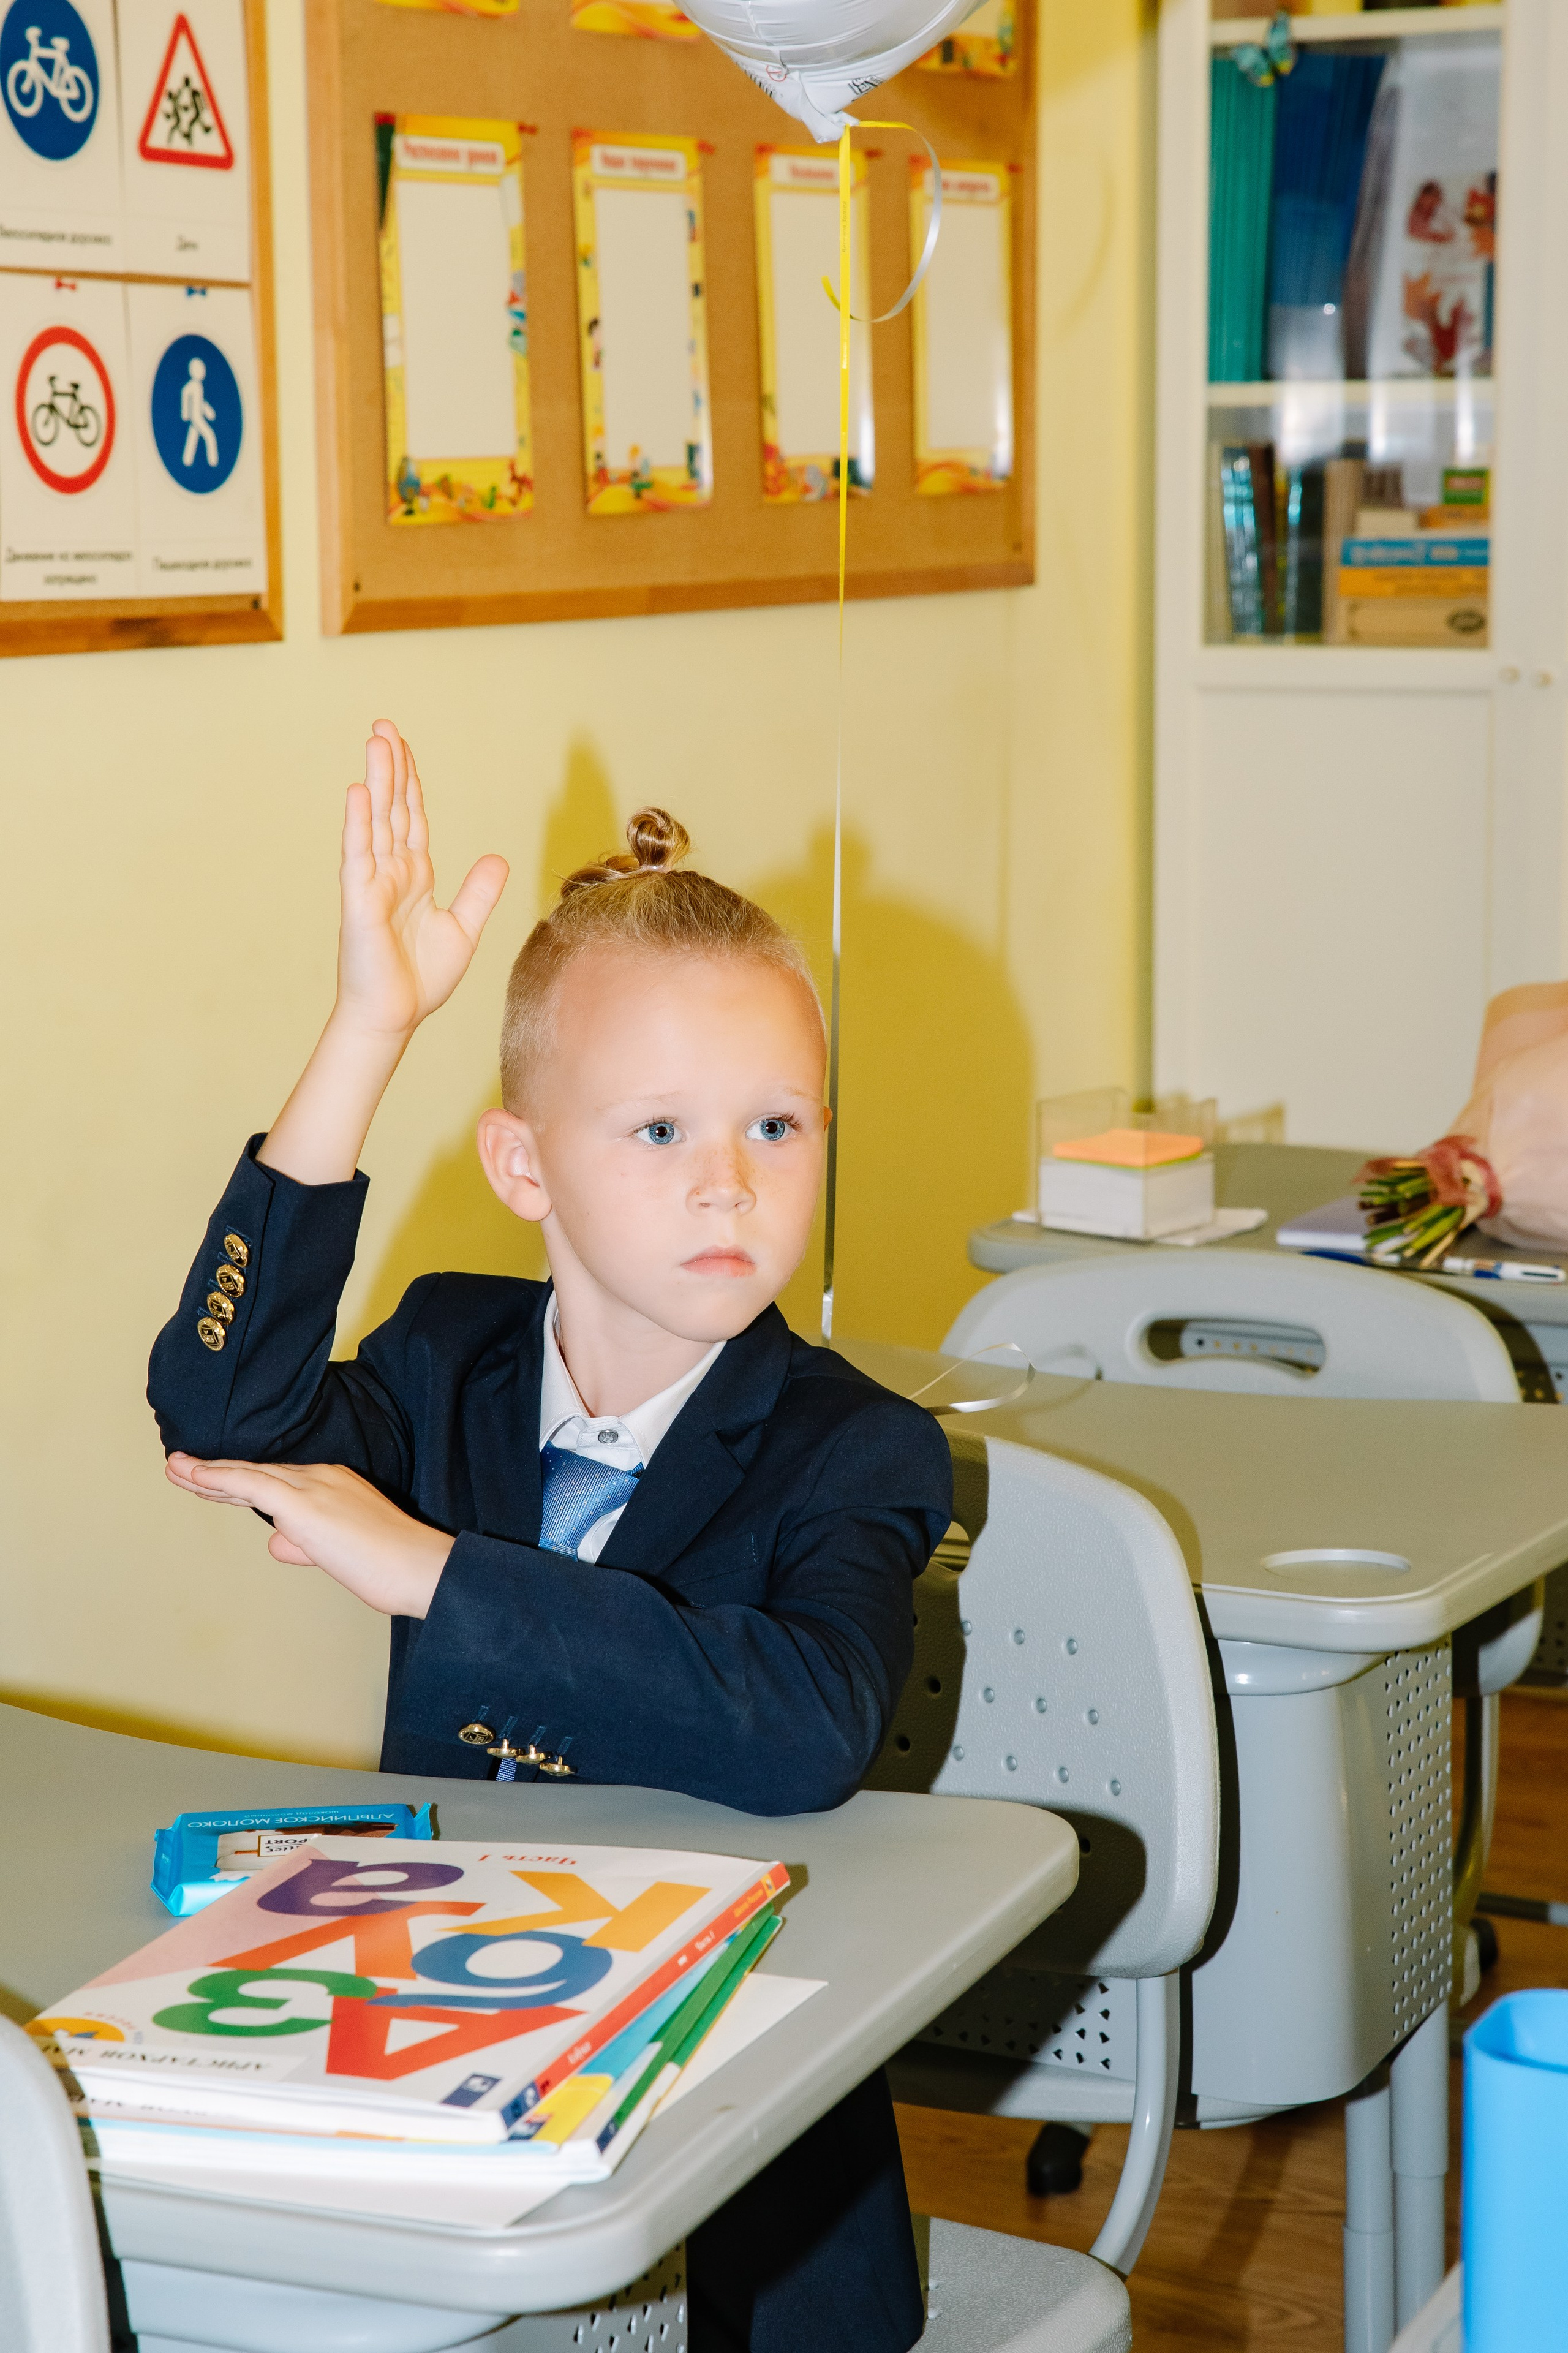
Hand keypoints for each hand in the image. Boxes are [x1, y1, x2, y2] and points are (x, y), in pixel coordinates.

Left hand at [165, 1454, 452, 1618]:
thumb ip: (306, 1544)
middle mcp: (320, 1477)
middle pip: (255, 1473)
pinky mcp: (304, 1504)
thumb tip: (278, 1543)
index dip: (237, 1480)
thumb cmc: (390, 1565)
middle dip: (214, 1472)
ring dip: (205, 1473)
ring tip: (174, 1468)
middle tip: (180, 1466)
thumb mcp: (340, 1552)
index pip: (275, 1481)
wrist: (419, 1567)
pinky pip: (251, 1484)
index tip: (210, 1481)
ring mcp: (312, 1487)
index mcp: (332, 1484)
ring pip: (248, 1474)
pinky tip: (193, 1474)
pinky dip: (218, 1478)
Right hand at [335, 720, 508, 1044]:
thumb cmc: (420, 979)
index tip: (404, 747)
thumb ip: (479, 892)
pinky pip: (359, 854)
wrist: (394, 1016)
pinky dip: (359, 823)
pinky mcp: (359, 900)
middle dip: (390, 767)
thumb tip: (497, 856)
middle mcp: (390, 872)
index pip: (412, 818)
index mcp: (415, 877)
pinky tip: (360, 791)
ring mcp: (372, 883)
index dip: (410, 782)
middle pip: (392, 808)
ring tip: (376, 741)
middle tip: (384, 725)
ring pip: (375, 820)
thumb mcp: (464, 929)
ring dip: (376, 780)